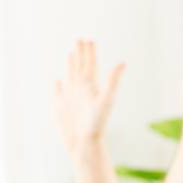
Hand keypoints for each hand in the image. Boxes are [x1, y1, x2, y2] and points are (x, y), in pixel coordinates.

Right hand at [54, 40, 123, 155]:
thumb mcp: (106, 99)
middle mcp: (80, 89)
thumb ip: (113, 80)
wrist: (83, 143)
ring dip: (71, 65)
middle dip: (81, 53)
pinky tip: (58, 81)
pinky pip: (58, 92)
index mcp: (90, 86)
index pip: (91, 64)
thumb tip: (124, 63)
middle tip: (80, 39)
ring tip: (71, 53)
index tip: (89, 40)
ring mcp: (70, 97)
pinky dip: (58, 86)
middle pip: (81, 67)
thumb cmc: (96, 124)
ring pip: (70, 76)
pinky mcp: (60, 106)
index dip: (90, 52)